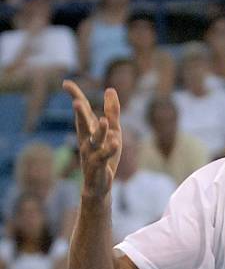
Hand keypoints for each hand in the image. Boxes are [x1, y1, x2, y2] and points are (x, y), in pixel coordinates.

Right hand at [63, 80, 121, 199]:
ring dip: (100, 132)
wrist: (99, 185)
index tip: (65, 83)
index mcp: (89, 130)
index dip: (75, 96)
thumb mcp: (113, 131)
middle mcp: (87, 140)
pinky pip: (104, 157)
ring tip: (105, 121)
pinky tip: (115, 142)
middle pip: (83, 125)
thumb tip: (110, 89)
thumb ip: (112, 112)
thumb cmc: (105, 155)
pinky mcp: (99, 167)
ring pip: (95, 141)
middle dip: (80, 114)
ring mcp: (92, 154)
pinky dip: (109, 149)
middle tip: (76, 102)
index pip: (83, 111)